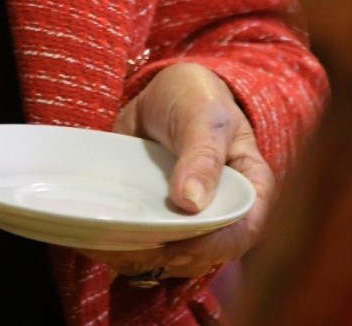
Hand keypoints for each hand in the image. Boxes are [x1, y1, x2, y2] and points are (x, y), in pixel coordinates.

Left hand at [70, 62, 274, 285]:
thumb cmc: (197, 98)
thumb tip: (192, 202)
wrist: (165, 92)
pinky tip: (101, 243)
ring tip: (109, 246)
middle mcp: (225, 215)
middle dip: (169, 257)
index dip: (213, 246)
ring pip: (173, 258)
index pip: (242, 232)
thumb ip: (202, 156)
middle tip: (130, 246)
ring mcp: (191, 222)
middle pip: (205, 254)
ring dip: (142, 259)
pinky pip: (149, 247)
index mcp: (250, 190)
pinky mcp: (162, 222)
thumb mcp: (203, 117)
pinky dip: (125, 250)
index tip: (176, 244)